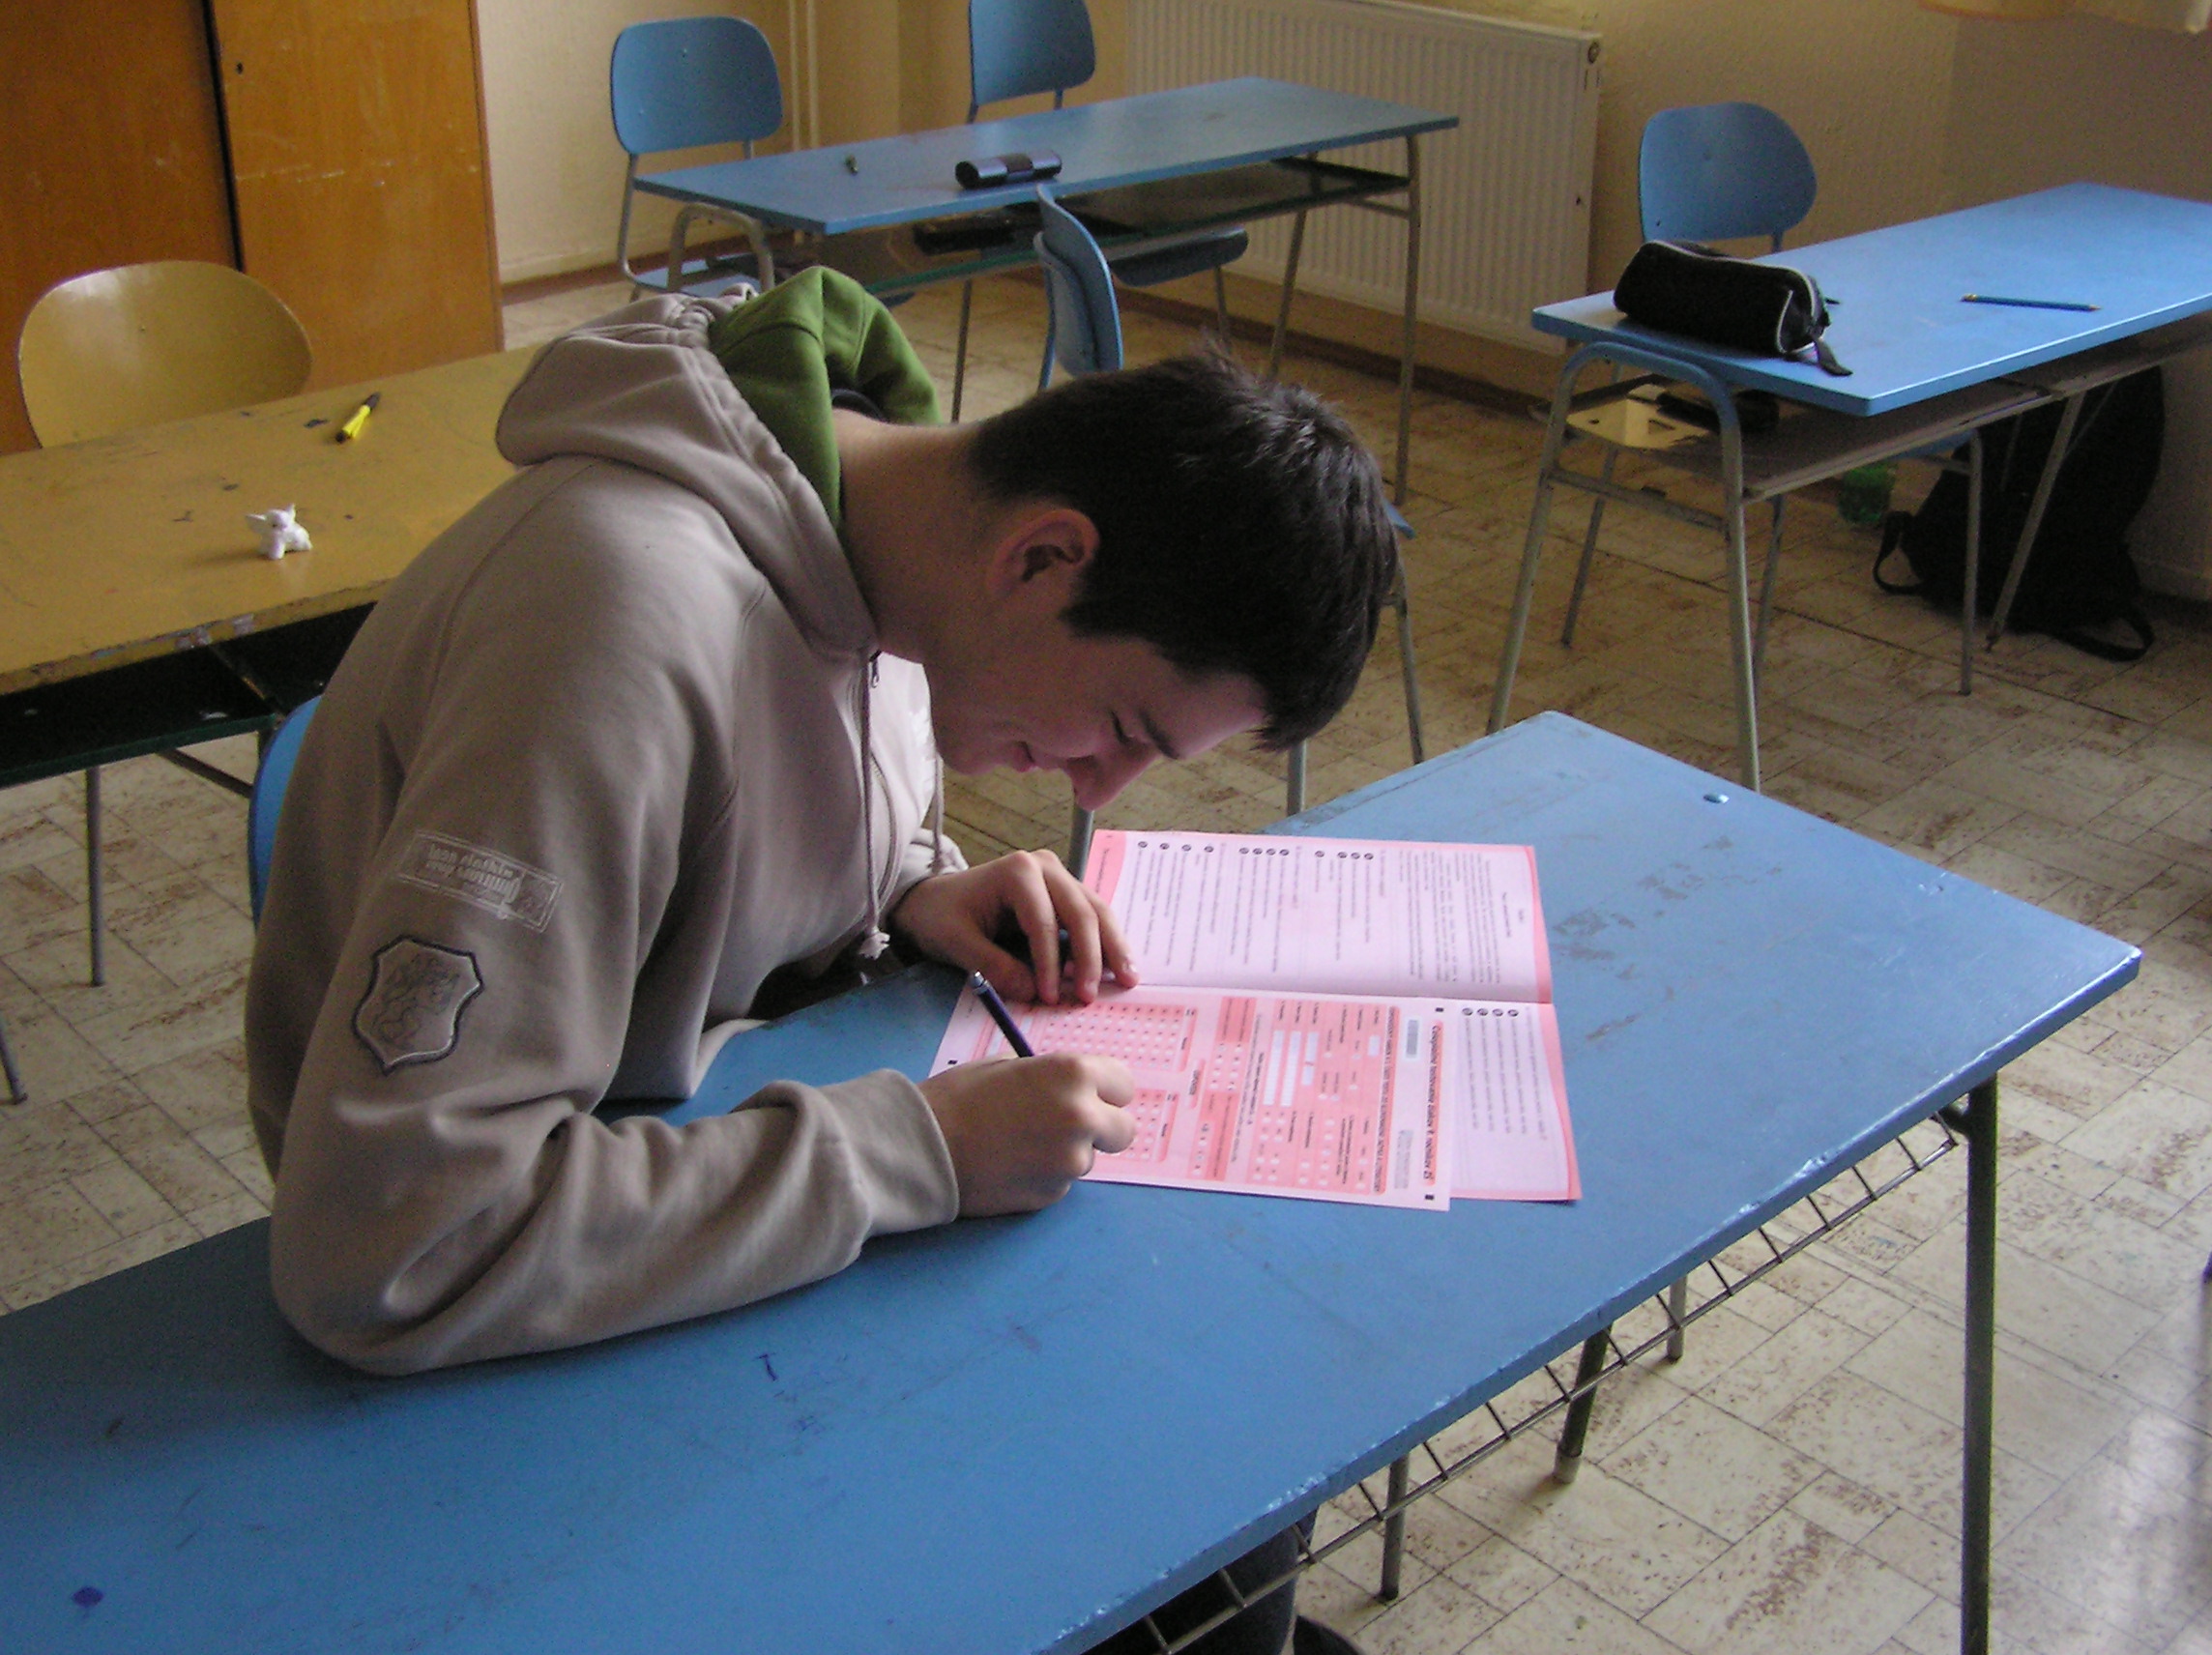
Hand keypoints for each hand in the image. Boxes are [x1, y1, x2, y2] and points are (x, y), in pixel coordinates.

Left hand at [890, 849, 1136, 1004]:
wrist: (935, 900)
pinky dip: (1104, 943)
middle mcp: (1045, 867)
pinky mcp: (1064, 893)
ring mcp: (1059, 877)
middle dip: (1092, 957)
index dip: (1050, 963)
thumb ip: (993, 967)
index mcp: (1017, 871)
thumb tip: (1033, 993)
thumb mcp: (956, 943)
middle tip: (1092, 996)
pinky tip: (1115, 967)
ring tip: (1127, 979)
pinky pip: (1091, 917)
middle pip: (1081, 911)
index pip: (1043, 921)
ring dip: (1112, 947)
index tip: (1049, 998)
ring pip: (1096, 912)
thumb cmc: (943, 917)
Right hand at [921, 1054, 1136, 1215]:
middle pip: (1124, 1130)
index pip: (1124, 1084)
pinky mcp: (1053, 1195)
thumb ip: (1052, 1078)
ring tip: (1020, 1144)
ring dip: (1066, 1152)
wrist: (923, 1147)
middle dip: (1102, 1127)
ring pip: (1088, 1157)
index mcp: (1074, 1075)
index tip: (1089, 1094)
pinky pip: (1062, 1181)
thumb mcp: (1010, 1066)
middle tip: (1067, 1124)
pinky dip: (1044, 1175)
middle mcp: (1083, 1119)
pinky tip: (1011, 1165)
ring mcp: (1071, 1162)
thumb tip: (1076, 1090)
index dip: (1105, 1090)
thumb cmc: (959, 1096)